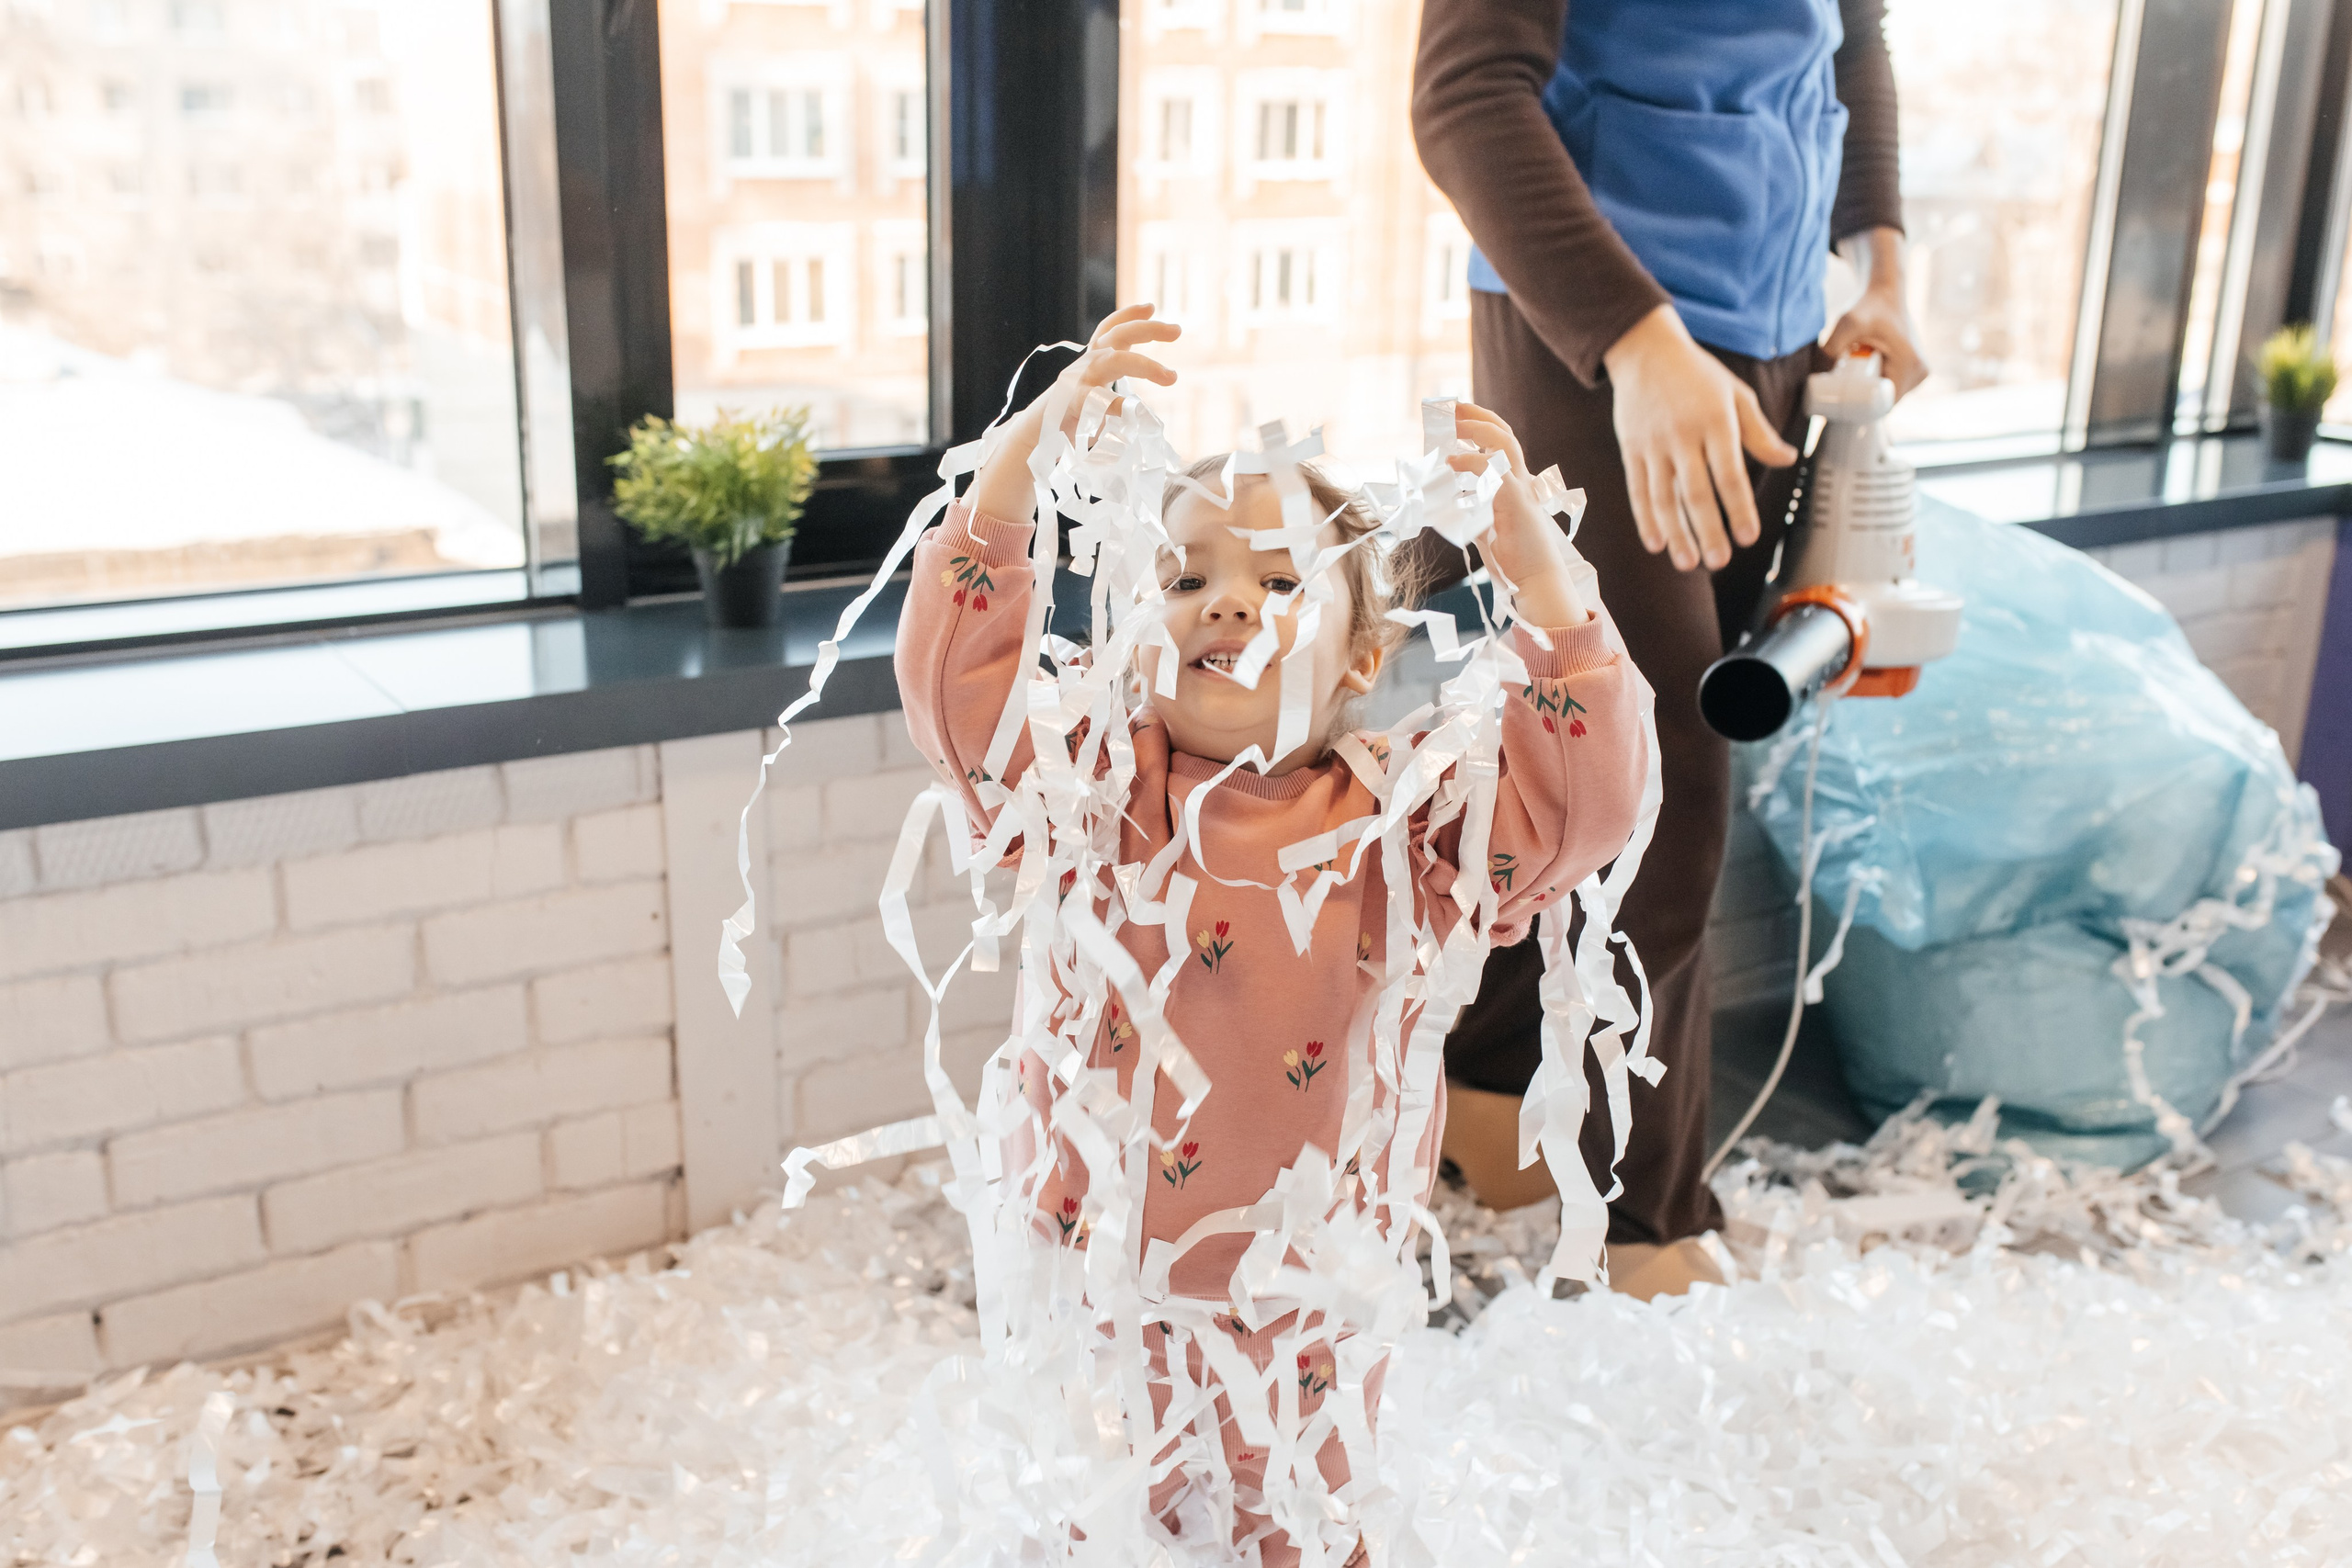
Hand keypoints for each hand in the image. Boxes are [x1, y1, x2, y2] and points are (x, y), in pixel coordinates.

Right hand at [966, 304, 1180, 521]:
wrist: (1031, 441)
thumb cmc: (1065, 423)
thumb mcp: (1091, 401)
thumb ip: (1111, 398)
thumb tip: (1137, 411)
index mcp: (1090, 363)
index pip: (1109, 330)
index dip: (1128, 315)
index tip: (1151, 306)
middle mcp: (1084, 366)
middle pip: (1116, 336)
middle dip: (1148, 329)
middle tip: (1178, 330)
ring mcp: (1077, 383)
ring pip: (1113, 361)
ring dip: (1145, 365)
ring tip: (1171, 377)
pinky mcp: (1072, 405)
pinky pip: (1098, 400)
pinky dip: (1117, 405)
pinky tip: (1134, 411)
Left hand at [1445, 401, 1589, 626]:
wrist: (1535, 579)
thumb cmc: (1513, 556)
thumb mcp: (1484, 525)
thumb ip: (1469, 509)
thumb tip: (1441, 503)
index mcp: (1516, 482)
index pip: (1501, 442)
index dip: (1480, 424)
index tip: (1457, 414)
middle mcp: (1522, 479)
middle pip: (1504, 433)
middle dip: (1477, 415)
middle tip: (1451, 406)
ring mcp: (1521, 489)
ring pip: (1504, 444)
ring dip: (1476, 429)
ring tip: (1453, 425)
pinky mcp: (1516, 503)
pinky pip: (1493, 473)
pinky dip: (1470, 463)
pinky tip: (1451, 462)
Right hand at [1602, 305, 1796, 572]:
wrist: (1644, 350)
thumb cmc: (1698, 374)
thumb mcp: (1736, 395)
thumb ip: (1759, 432)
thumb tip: (1787, 460)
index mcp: (1715, 421)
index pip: (1730, 473)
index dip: (1739, 508)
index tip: (1748, 537)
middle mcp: (1683, 435)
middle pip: (1696, 492)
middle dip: (1708, 530)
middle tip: (1720, 561)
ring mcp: (1653, 445)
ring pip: (1664, 498)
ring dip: (1676, 533)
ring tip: (1687, 563)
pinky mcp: (1631, 450)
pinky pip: (1638, 490)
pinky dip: (1645, 519)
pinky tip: (1656, 543)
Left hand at [1825, 228, 1926, 396]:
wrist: (1883, 291)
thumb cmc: (1868, 305)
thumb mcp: (1847, 322)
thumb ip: (1832, 344)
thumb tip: (1822, 372)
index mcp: (1911, 367)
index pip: (1883, 406)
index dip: (1860, 410)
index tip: (1839, 404)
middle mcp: (1921, 371)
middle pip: (1885, 403)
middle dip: (1862, 402)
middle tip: (1839, 389)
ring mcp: (1919, 371)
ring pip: (1888, 396)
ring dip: (1869, 394)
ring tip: (1850, 378)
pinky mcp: (1914, 369)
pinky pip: (1892, 387)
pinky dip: (1876, 386)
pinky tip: (1862, 377)